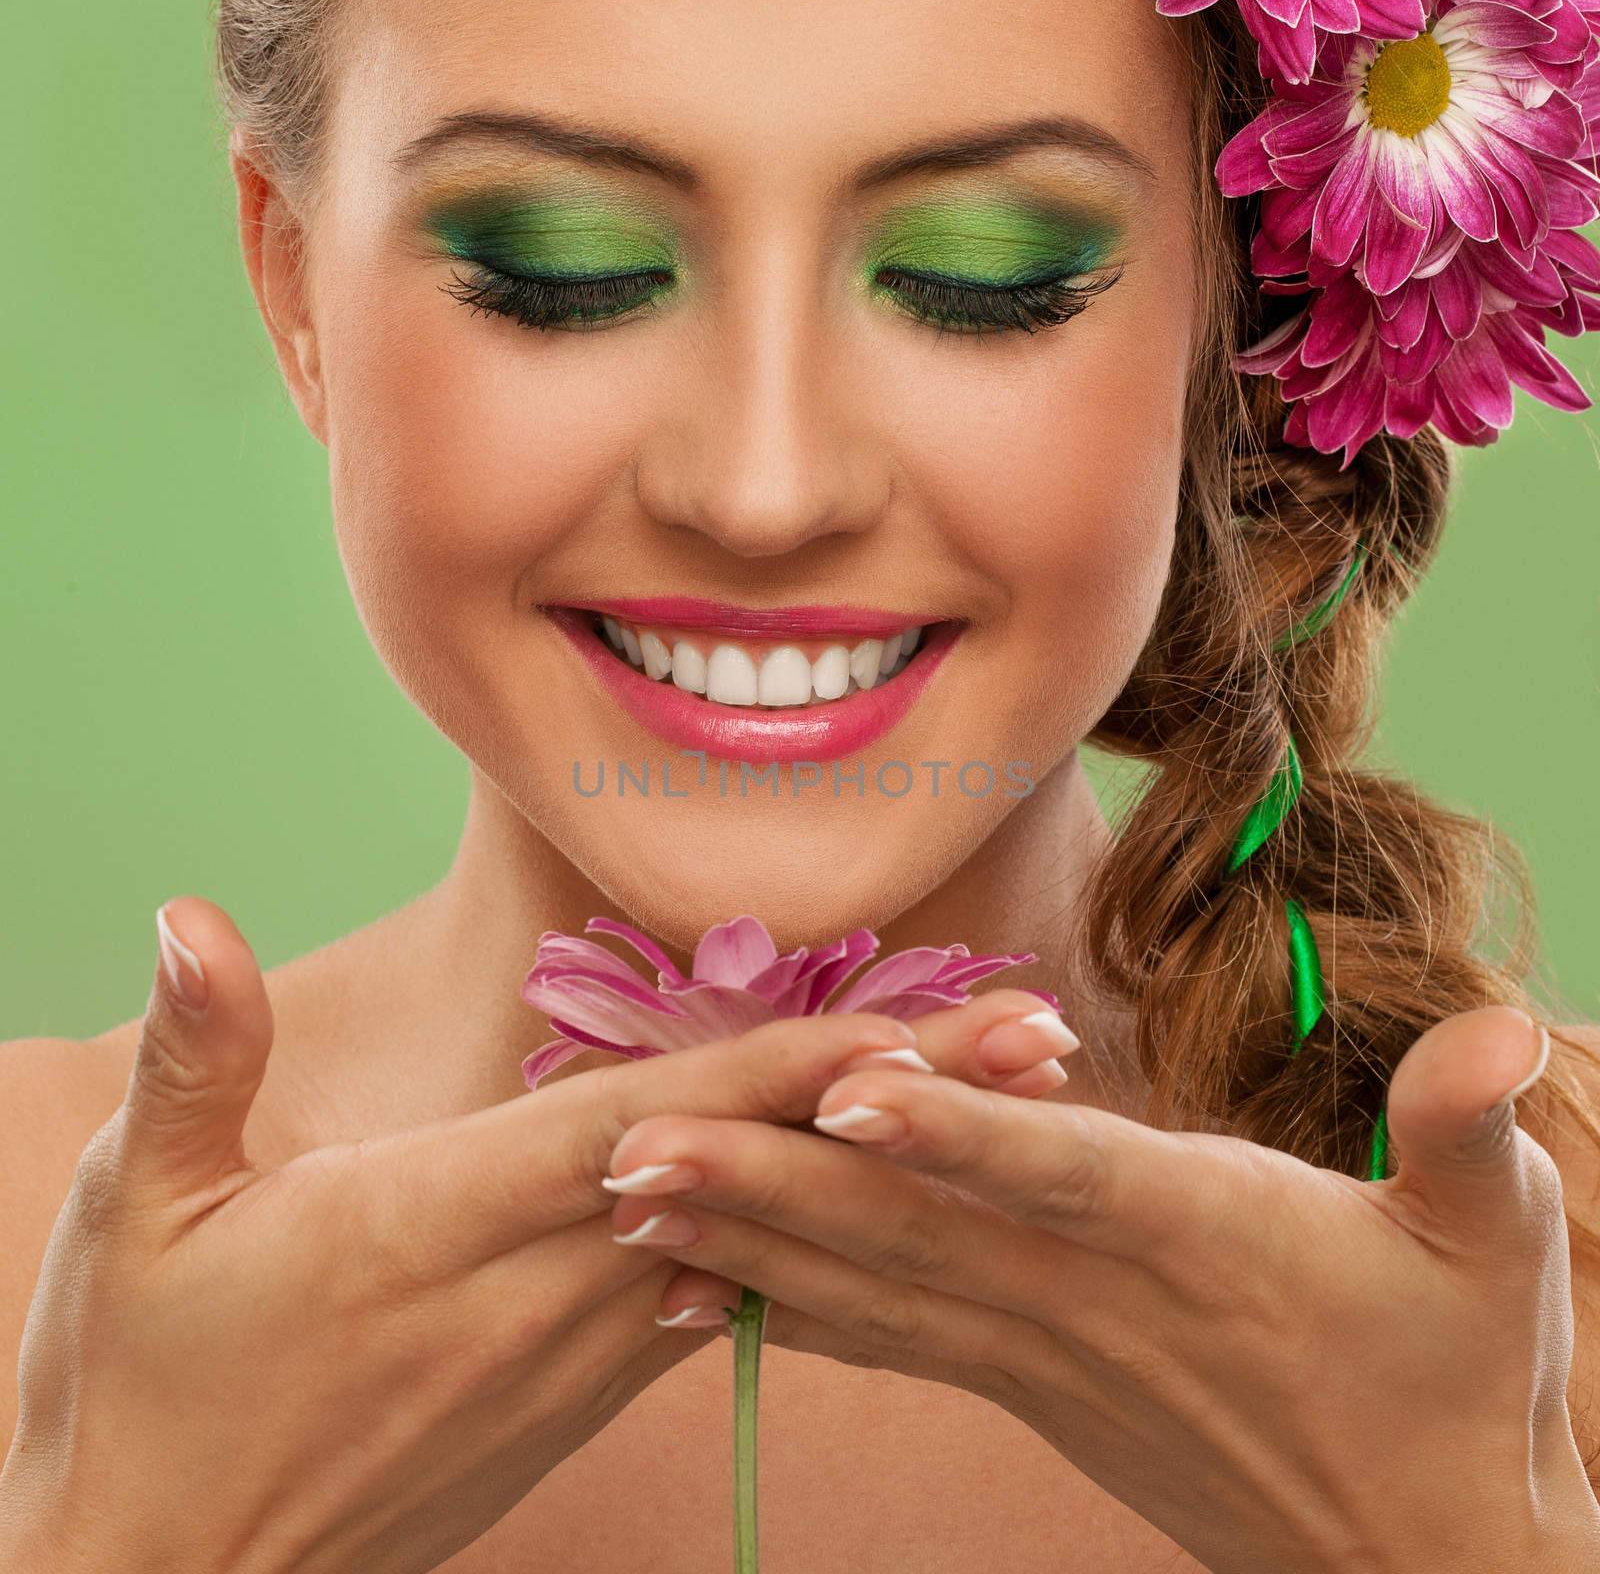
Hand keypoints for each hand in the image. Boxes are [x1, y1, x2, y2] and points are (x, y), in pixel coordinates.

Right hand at [0, 897, 1041, 1573]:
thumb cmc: (141, 1402)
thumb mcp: (137, 1219)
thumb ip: (193, 1060)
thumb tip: (184, 915)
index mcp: (449, 1220)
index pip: (655, 1125)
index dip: (789, 1078)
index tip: (922, 1046)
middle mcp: (549, 1286)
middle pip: (757, 1174)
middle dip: (907, 1107)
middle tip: (1047, 1049)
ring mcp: (578, 1346)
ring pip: (763, 1235)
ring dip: (884, 1165)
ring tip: (1006, 1103)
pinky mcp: (578, 1383)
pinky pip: (719, 1291)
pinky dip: (809, 1233)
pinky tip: (881, 1195)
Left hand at [600, 1003, 1599, 1573]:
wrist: (1426, 1558)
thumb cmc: (1464, 1381)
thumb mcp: (1503, 1243)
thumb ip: (1473, 1133)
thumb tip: (1505, 1029)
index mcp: (1201, 1237)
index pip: (1062, 1176)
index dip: (956, 1135)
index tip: (842, 1093)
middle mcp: (1097, 1297)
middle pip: (919, 1232)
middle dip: (772, 1183)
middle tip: (633, 1144)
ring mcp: (1046, 1350)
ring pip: (878, 1287)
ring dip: (749, 1240)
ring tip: (627, 1201)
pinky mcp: (1025, 1379)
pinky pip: (886, 1336)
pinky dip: (788, 1305)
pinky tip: (698, 1283)